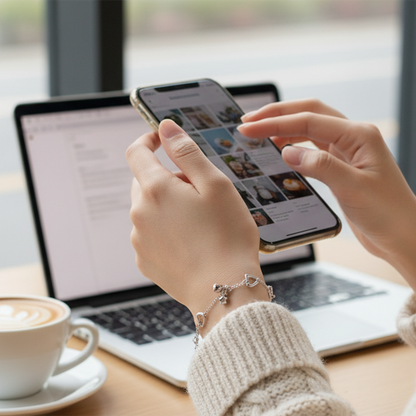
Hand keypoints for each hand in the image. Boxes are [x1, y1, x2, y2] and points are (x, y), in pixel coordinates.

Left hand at [126, 120, 268, 333]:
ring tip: (199, 222)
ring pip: (148, 208)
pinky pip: (150, 233)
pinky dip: (165, 229)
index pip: (137, 152)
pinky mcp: (145, 260)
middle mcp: (139, 213)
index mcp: (155, 190)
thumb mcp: (214, 184)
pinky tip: (190, 241)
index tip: (161, 138)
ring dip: (167, 205)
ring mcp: (139, 239)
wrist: (224, 290)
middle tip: (199, 192)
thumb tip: (165, 128)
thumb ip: (186, 152)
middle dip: (168, 178)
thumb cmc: (226, 236)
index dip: (148, 140)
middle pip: (145, 182)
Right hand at [238, 99, 415, 290]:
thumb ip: (320, 166)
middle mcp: (353, 137)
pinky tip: (280, 149)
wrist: (402, 235)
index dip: (274, 123)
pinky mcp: (340, 165)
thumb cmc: (388, 214)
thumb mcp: (353, 189)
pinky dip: (293, 143)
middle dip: (276, 115)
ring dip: (283, 127)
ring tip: (258, 132)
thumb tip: (287, 151)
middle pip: (308, 113)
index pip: (308, 120)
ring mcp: (347, 150)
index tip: (248, 127)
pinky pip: (312, 146)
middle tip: (248, 121)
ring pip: (309, 127)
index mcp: (359, 135)